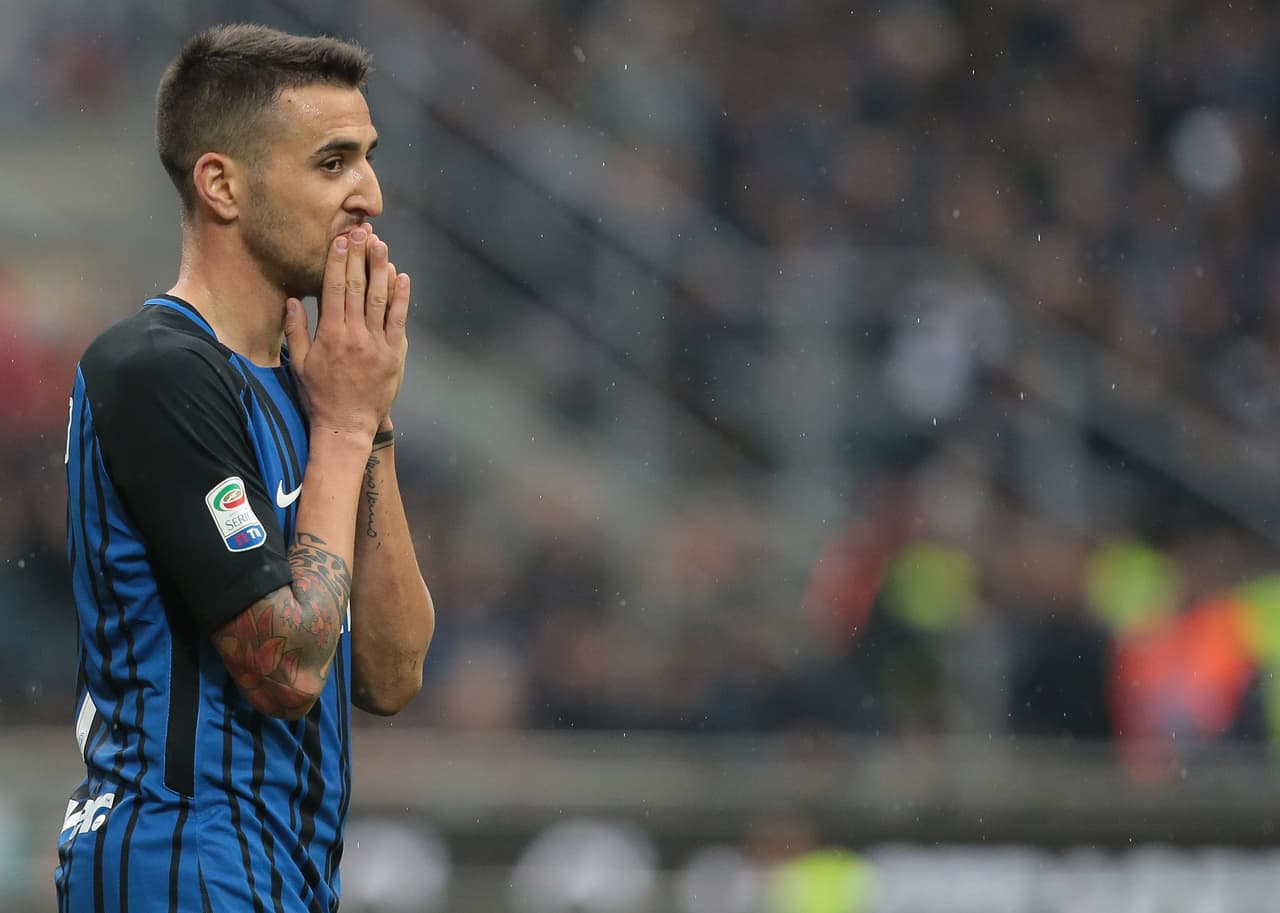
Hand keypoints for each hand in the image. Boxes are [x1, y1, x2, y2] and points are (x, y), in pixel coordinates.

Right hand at [283, 224, 410, 439]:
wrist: (346, 424)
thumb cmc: (319, 395)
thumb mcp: (298, 363)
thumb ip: (296, 330)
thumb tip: (291, 300)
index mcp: (330, 334)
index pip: (334, 289)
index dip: (339, 261)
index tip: (341, 240)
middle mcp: (354, 335)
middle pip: (358, 287)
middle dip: (360, 257)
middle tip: (363, 232)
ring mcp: (376, 344)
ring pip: (380, 299)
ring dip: (381, 269)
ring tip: (381, 245)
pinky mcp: (394, 354)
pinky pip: (398, 321)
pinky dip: (401, 298)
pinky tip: (401, 277)